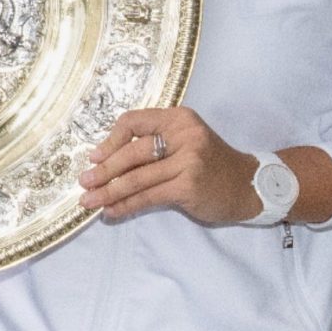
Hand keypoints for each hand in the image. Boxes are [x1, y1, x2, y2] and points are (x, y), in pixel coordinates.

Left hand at [78, 107, 262, 226]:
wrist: (247, 185)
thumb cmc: (210, 164)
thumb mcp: (185, 141)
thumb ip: (153, 144)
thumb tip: (105, 161)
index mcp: (179, 118)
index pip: (133, 122)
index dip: (110, 140)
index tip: (95, 157)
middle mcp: (184, 135)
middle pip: (132, 152)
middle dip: (103, 171)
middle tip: (84, 183)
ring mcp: (189, 160)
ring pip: (137, 178)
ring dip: (108, 192)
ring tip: (89, 201)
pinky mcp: (188, 186)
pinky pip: (147, 197)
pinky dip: (125, 206)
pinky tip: (111, 212)